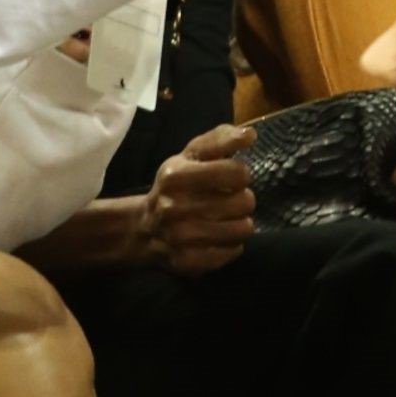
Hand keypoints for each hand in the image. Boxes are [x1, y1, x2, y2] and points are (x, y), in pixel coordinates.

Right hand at [141, 119, 254, 273]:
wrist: (145, 227)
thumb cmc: (176, 185)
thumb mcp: (192, 155)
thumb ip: (220, 139)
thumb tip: (250, 135)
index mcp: (175, 176)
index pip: (237, 173)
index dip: (240, 174)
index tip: (229, 178)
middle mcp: (174, 207)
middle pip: (244, 202)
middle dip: (242, 199)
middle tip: (229, 200)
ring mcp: (180, 238)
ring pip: (243, 229)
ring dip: (240, 223)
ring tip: (226, 219)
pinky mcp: (188, 261)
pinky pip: (233, 252)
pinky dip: (231, 245)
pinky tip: (218, 237)